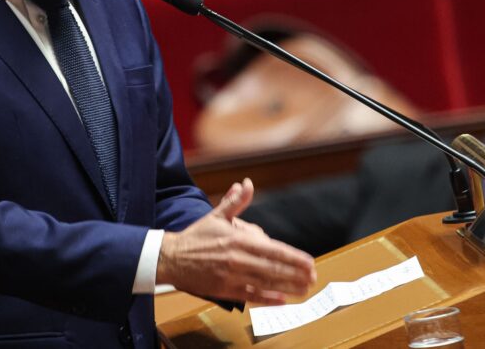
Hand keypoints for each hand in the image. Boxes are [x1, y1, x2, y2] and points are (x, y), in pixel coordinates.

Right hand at [156, 178, 315, 304]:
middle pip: (273, 268)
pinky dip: (267, 299)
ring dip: (287, 288)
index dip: (293, 257)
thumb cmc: (196, 237)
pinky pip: (250, 296)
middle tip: (312, 278)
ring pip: (265, 283)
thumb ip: (236, 201)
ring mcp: (231, 276)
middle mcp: (237, 259)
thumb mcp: (217, 216)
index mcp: (238, 239)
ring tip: (304, 290)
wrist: (172, 258)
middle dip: (295, 274)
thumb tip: (246, 183)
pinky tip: (281, 300)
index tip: (309, 262)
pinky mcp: (224, 290)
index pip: (273, 249)